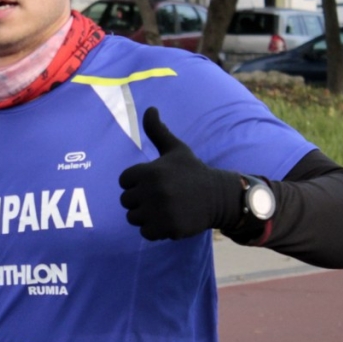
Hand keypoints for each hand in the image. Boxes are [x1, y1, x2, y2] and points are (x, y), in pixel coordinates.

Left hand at [118, 107, 240, 240]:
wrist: (219, 196)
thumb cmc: (192, 172)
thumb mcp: (175, 149)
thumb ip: (157, 130)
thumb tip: (149, 108)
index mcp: (150, 171)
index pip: (123, 181)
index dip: (136, 183)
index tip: (154, 182)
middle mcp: (153, 190)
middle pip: (126, 201)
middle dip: (140, 201)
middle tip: (161, 197)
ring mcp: (160, 210)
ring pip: (133, 218)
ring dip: (146, 216)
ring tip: (165, 208)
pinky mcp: (168, 228)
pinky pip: (146, 233)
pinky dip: (156, 230)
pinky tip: (170, 220)